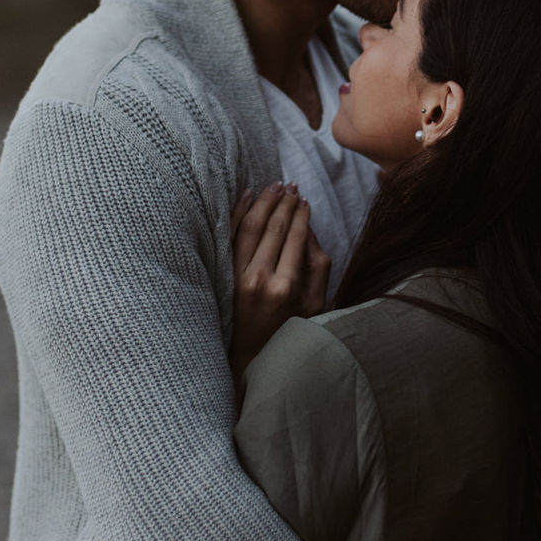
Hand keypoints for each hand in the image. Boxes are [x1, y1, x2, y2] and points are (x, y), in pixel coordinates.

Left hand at [229, 183, 330, 381]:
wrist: (250, 355)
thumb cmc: (289, 330)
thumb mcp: (314, 304)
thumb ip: (318, 266)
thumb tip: (308, 228)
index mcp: (286, 286)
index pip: (294, 237)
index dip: (300, 214)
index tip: (304, 198)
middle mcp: (259, 279)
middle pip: (272, 228)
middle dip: (283, 202)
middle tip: (290, 185)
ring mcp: (236, 277)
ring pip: (249, 227)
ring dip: (263, 202)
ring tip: (273, 186)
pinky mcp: (222, 275)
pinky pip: (229, 236)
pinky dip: (237, 213)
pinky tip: (246, 196)